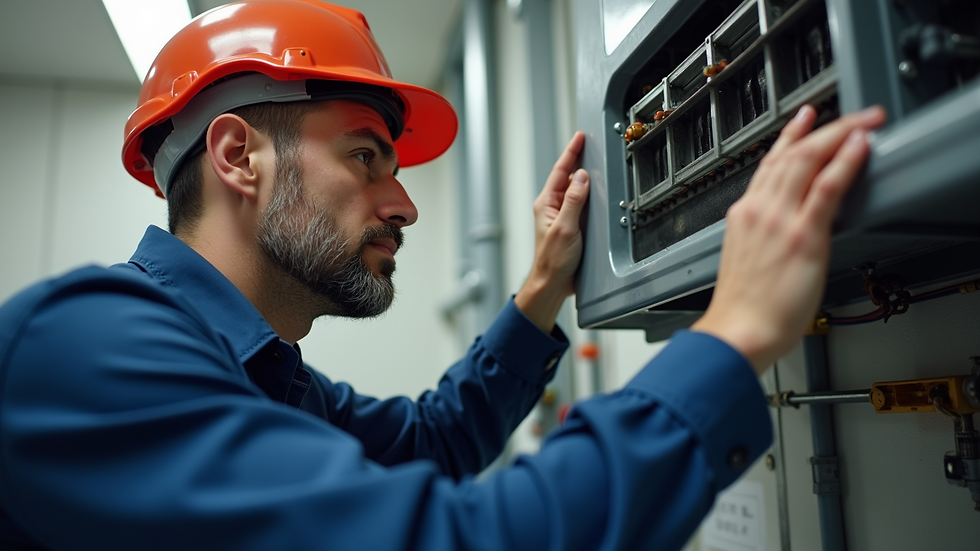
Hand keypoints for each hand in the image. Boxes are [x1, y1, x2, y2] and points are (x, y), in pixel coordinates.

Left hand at [515, 131, 589, 332]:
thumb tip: (581, 177)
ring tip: (594, 160)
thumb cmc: (553, 261)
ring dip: (584, 176)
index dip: (571, 152)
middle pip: (567, 177)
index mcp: (546, 204)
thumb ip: (574, 201)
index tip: (579, 137)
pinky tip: (597, 191)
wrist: (553, 284)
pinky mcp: (571, 226)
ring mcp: (562, 216)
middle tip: (589, 142)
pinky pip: (581, 204)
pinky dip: (590, 194)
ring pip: (575, 190)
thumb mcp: (565, 228)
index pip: (560, 171)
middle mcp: (553, 207)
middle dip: (578, 158)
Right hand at [691, 105, 885, 371]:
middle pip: (793, 153)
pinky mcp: (803, 235)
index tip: (805, 119)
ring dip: (840, 133)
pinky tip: (859, 147)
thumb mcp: (746, 260)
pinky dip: (844, 161)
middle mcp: (759, 209)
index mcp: (744, 215)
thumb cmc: (742, 309)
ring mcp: (780, 219)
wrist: (738, 331)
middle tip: (851, 114)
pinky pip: (827, 187)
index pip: (770, 163)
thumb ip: (763, 237)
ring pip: (809, 159)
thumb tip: (786, 229)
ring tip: (863, 121)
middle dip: (825, 126)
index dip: (790, 136)